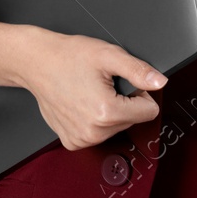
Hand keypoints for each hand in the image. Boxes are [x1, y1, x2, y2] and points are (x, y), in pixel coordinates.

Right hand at [17, 31, 167, 150]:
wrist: (36, 62)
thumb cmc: (68, 57)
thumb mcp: (109, 55)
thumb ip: (139, 70)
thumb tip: (160, 82)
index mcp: (106, 113)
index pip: (149, 111)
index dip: (140, 92)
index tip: (123, 82)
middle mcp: (94, 132)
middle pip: (132, 120)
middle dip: (123, 102)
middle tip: (102, 84)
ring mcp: (81, 140)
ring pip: (115, 128)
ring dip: (108, 111)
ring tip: (90, 92)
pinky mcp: (72, 142)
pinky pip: (97, 134)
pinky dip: (94, 120)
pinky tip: (80, 103)